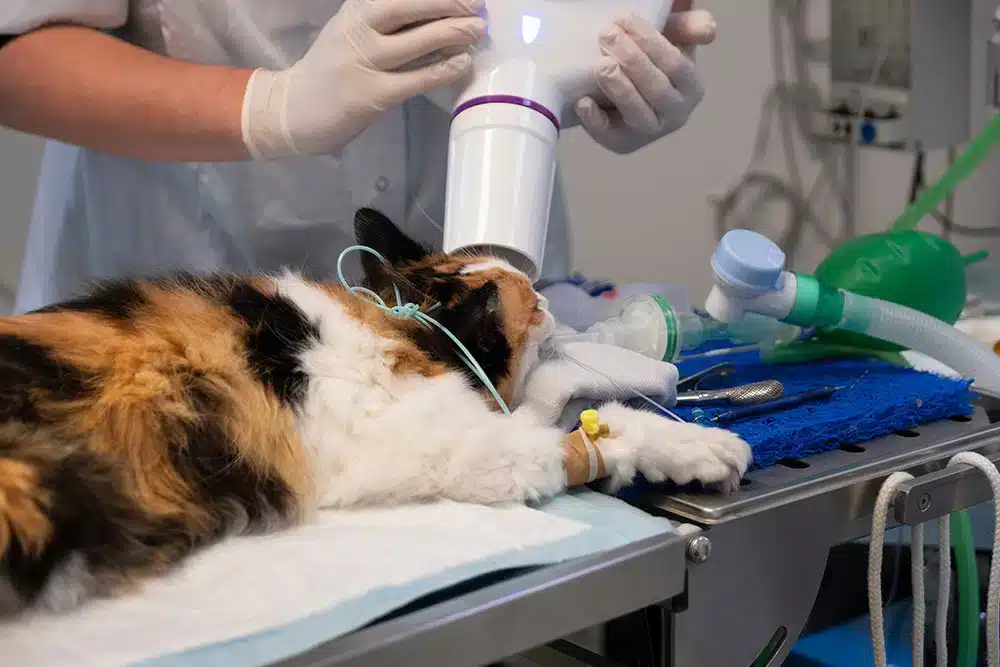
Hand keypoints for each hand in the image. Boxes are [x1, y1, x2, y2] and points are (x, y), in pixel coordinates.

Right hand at [242, 0, 484, 158]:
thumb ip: (384, 20)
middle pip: (408, 6)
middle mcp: (356, 29)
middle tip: (477, 5)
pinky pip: (414, 79)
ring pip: (416, 42)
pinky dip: (441, 69)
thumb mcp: (351, 32)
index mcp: (354, 10)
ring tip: (477, 30)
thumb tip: (435, 12)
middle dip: (447, 3)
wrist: (293, 110)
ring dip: (451, 33)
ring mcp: (362, 62)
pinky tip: (460, 63)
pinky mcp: (370, 95)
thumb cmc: (332, 70)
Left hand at [575, 8, 715, 153]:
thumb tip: (707, 30)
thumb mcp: (670, 37)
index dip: (650, 42)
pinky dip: (595, 120)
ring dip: (619, 88)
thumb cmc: (650, 59)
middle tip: (606, 35)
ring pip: (638, 113)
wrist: (621, 86)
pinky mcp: (623, 144)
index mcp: (691, 86)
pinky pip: (609, 135)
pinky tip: (583, 102)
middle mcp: (676, 113)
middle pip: (656, 88)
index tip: (624, 19)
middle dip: (631, 60)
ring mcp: (649, 132)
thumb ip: (688, 26)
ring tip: (602, 65)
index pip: (675, 64)